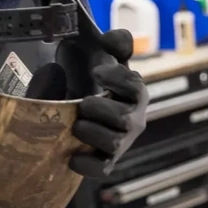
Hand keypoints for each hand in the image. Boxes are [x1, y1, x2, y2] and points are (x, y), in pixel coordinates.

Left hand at [69, 30, 148, 178]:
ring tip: (75, 125)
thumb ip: (114, 43)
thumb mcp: (101, 55)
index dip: (116, 79)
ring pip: (113, 144)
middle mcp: (133, 118)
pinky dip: (87, 164)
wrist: (72, 111)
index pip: (135, 85)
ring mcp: (121, 142)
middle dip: (100, 109)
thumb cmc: (91, 80)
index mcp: (134, 91)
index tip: (94, 73)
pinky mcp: (106, 162)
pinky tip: (72, 157)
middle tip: (83, 104)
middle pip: (126, 119)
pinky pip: (102, 169)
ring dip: (91, 133)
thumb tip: (111, 39)